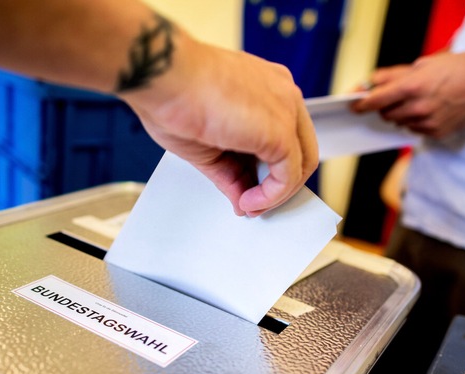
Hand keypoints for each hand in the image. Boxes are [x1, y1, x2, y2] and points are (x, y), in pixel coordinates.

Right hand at [121, 37, 317, 216]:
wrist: (163, 76)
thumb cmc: (173, 94)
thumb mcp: (207, 144)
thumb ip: (231, 173)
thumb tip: (242, 199)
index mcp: (266, 87)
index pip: (284, 134)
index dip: (270, 167)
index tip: (251, 189)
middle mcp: (282, 93)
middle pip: (300, 149)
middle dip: (279, 183)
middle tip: (255, 203)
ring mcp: (286, 109)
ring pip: (301, 163)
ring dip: (276, 193)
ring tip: (250, 205)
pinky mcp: (280, 132)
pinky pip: (288, 176)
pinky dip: (271, 196)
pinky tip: (249, 202)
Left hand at [351, 52, 464, 137]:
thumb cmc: (458, 68)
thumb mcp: (424, 64)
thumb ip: (393, 75)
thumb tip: (370, 83)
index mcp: (413, 86)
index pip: (376, 100)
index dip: (362, 104)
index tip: (354, 105)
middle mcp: (418, 107)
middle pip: (386, 114)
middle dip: (385, 106)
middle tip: (395, 97)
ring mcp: (428, 122)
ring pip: (399, 123)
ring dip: (400, 114)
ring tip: (418, 100)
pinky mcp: (437, 133)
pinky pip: (415, 130)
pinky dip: (415, 122)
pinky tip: (429, 109)